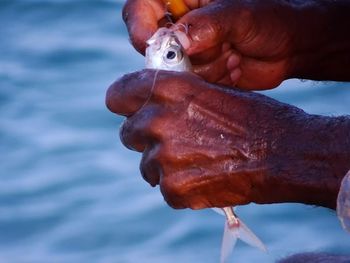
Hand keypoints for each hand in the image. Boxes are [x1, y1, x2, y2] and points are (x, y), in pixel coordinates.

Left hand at [106, 70, 349, 208]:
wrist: (286, 152)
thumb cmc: (254, 117)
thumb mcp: (211, 90)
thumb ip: (175, 95)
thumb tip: (151, 104)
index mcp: (168, 89)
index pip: (117, 95)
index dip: (124, 104)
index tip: (133, 111)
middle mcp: (158, 120)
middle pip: (128, 134)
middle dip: (146, 139)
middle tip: (175, 142)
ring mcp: (164, 157)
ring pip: (146, 166)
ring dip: (166, 167)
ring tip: (200, 162)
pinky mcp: (174, 189)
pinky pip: (165, 190)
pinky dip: (182, 188)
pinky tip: (207, 179)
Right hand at [123, 0, 349, 89]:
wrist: (291, 47)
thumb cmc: (271, 18)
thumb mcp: (242, 14)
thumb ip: (209, 24)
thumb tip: (177, 39)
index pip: (142, 6)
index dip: (139, 24)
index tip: (150, 44)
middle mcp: (181, 24)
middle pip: (152, 43)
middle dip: (178, 55)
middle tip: (216, 49)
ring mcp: (188, 51)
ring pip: (172, 69)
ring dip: (204, 68)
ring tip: (232, 54)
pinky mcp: (197, 72)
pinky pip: (190, 84)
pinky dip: (211, 80)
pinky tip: (234, 66)